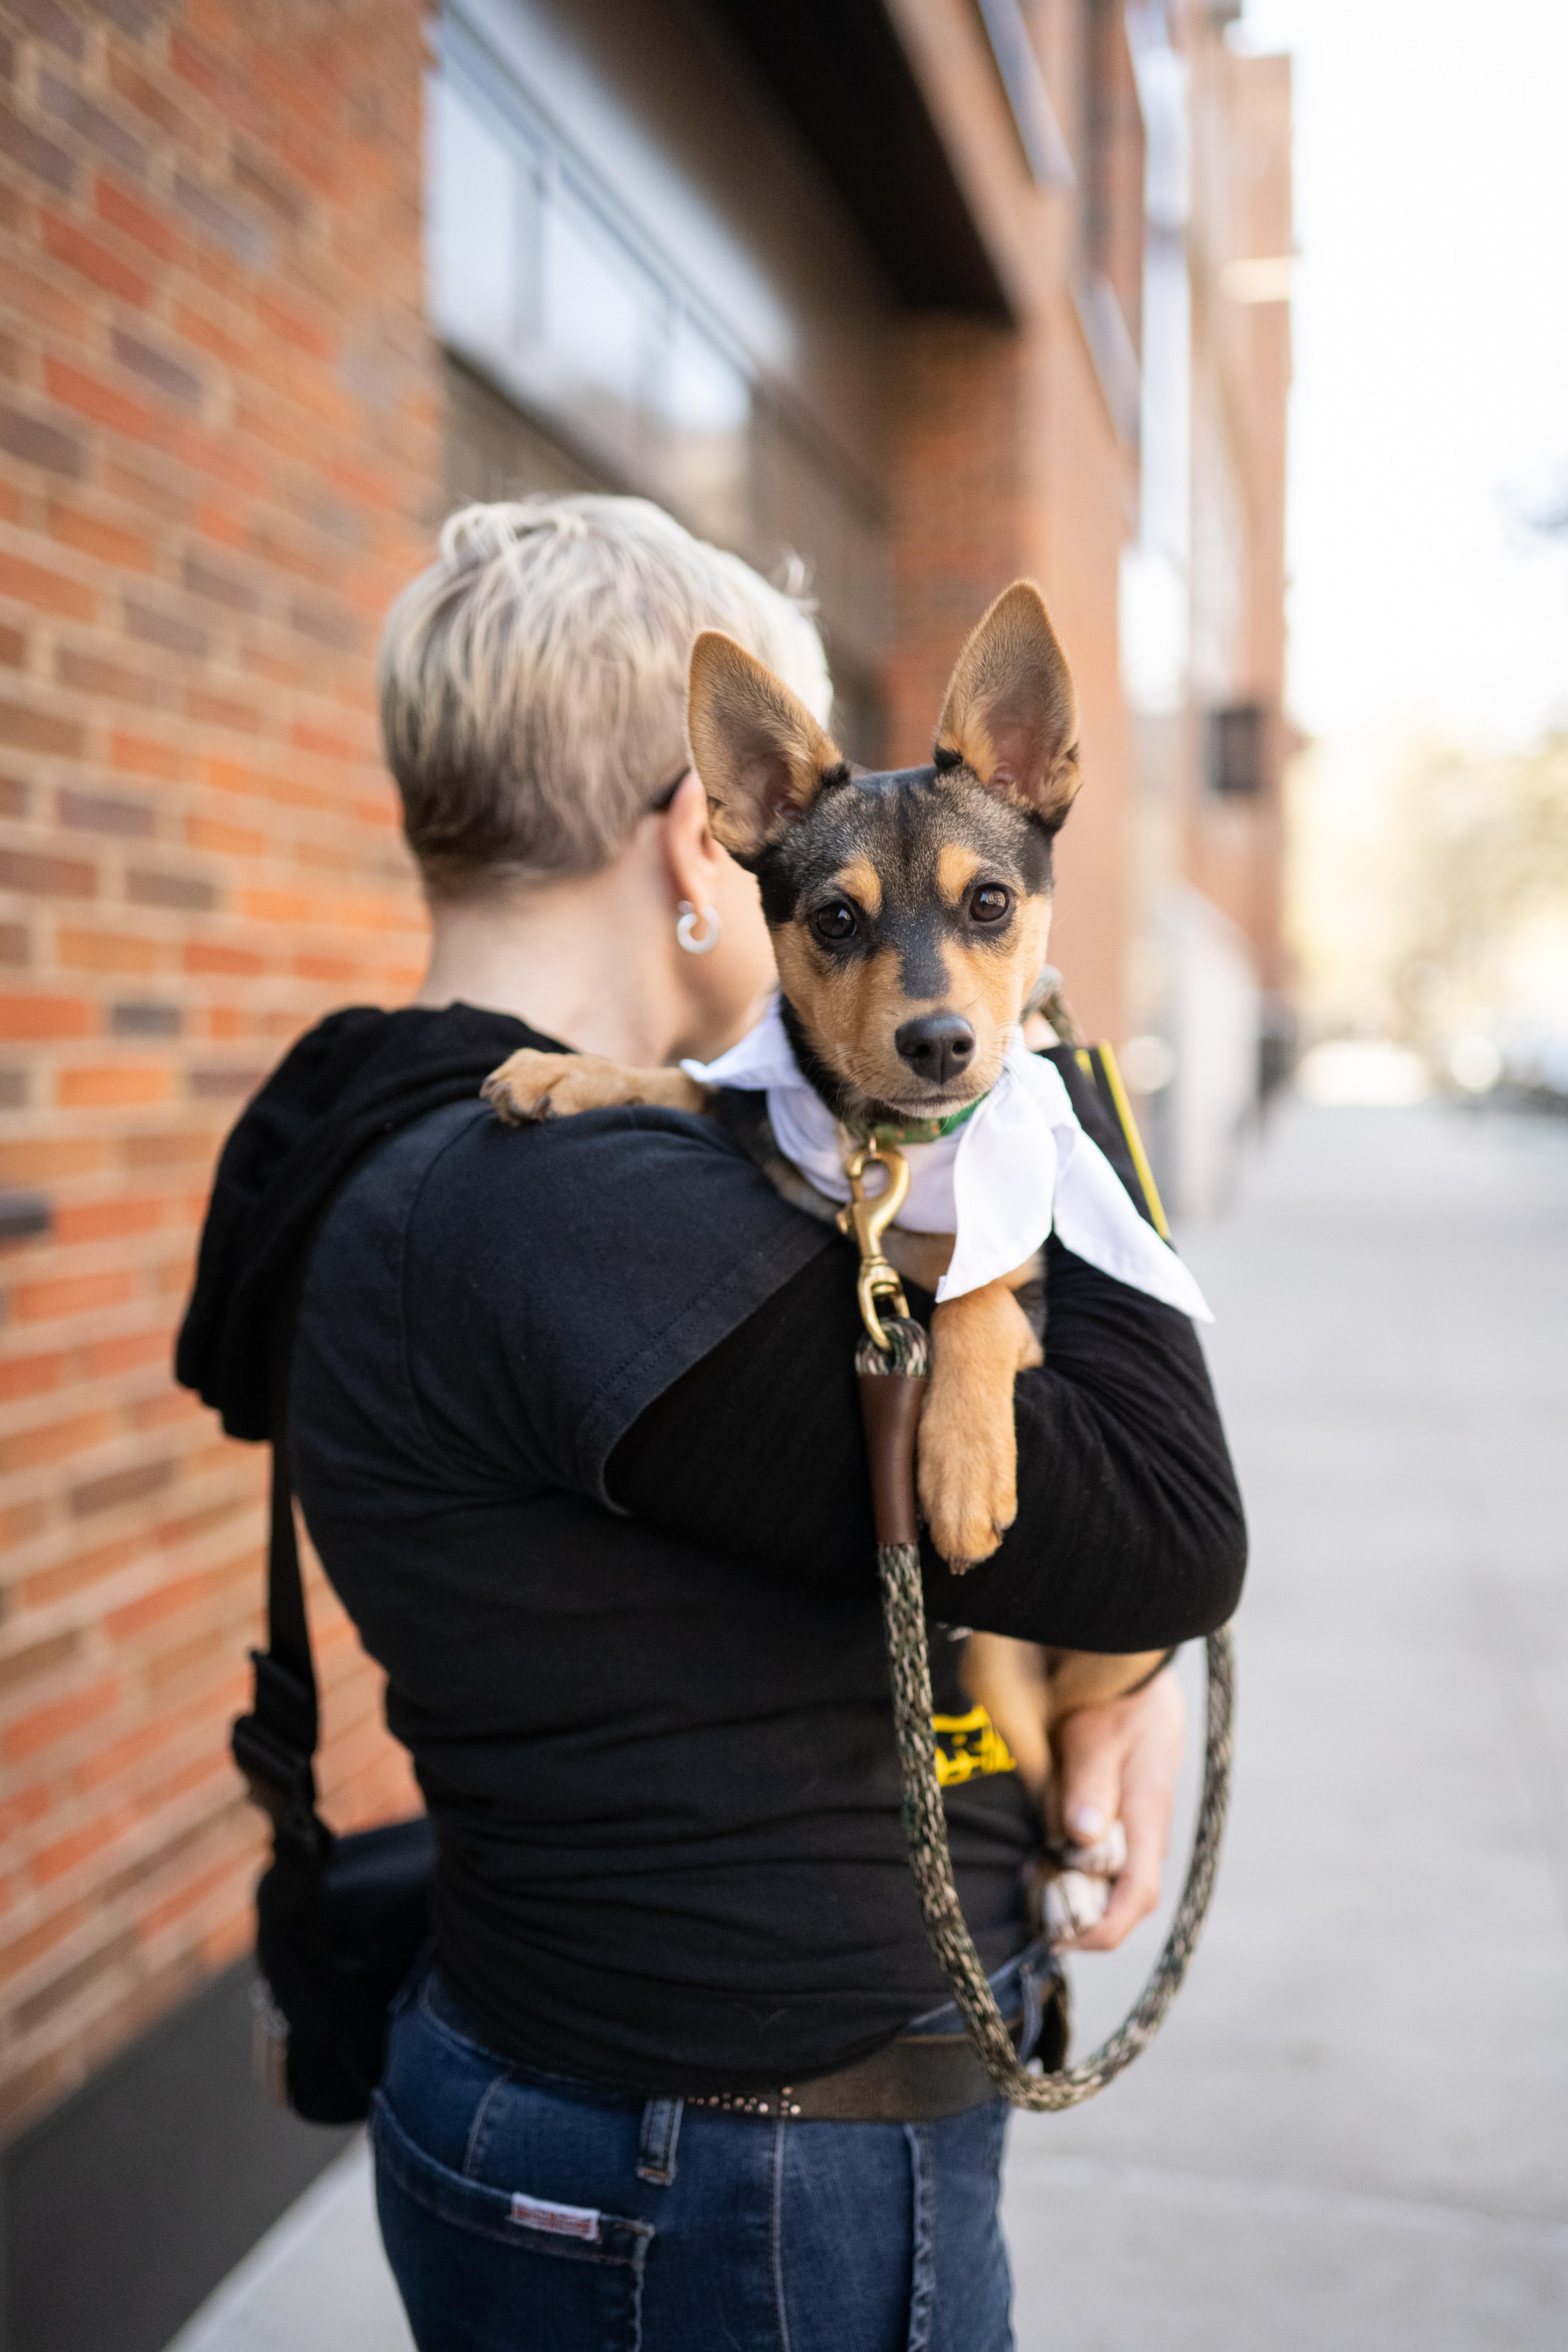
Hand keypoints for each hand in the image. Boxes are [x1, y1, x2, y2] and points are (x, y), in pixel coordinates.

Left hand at [1050, 1665, 1184, 1951]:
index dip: (1105, 1928)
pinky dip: (1063, 1861)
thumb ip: (1091, 1782)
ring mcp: (1128, 1823)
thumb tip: (1084, 1836)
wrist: (1127, 1666)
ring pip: (1099, 1876)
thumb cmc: (1115, 1696)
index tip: (1063, 1940)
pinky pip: (1089, 1852)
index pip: (1138, 1894)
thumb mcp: (1098, 1733)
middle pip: (1115, 1895)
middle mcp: (1142, 1830)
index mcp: (1147, 1815)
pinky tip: (1034, 1852)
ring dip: (1065, 1887)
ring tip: (1025, 1881)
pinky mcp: (1110, 1812)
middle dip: (1074, 1914)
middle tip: (1028, 1912)